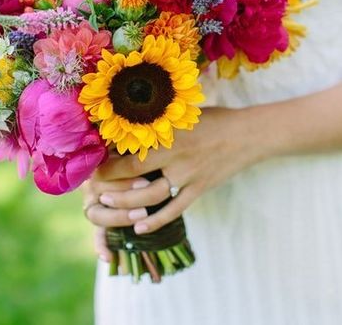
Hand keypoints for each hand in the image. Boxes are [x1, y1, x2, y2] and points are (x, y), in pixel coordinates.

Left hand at [83, 106, 268, 258]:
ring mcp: (189, 176)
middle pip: (135, 173)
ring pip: (151, 196)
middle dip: (111, 181)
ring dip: (126, 203)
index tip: (94, 162)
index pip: (132, 150)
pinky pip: (175, 209)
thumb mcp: (183, 115)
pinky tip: (139, 227)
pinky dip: (156, 220)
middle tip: (93, 186)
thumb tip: (129, 123)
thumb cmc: (213, 119)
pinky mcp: (199, 189)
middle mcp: (176, 156)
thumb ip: (159, 123)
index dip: (109, 159)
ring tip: (108, 202)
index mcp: (170, 134)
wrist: (247, 134)